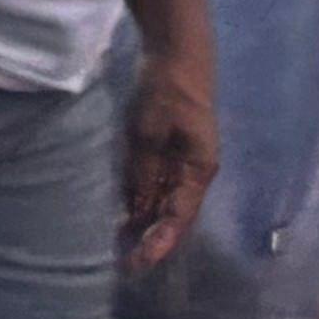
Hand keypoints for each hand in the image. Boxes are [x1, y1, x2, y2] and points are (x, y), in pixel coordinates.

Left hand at [121, 55, 220, 274]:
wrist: (177, 54)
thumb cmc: (167, 90)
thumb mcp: (148, 132)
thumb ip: (143, 170)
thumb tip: (137, 208)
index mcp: (198, 170)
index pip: (179, 218)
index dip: (159, 243)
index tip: (139, 263)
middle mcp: (194, 171)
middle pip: (174, 215)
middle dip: (152, 239)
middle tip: (126, 264)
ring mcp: (182, 161)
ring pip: (164, 202)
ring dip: (146, 223)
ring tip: (120, 247)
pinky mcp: (169, 150)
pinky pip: (157, 184)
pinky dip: (142, 201)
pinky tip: (124, 214)